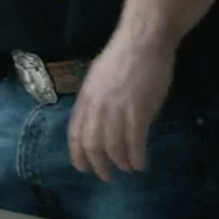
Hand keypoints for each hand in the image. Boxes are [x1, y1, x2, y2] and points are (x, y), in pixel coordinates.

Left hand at [68, 39, 174, 180]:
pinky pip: (135, 141)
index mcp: (85, 98)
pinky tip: (140, 163)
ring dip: (120, 162)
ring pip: (114, 146)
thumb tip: (97, 121)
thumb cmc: (122, 57)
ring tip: (127, 169)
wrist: (143, 42)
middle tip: (106, 176)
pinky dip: (136, 156)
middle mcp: (97, 107)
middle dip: (98, 164)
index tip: (83, 168)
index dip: (78, 154)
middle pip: (92, 144)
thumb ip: (96, 100)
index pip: (75, 133)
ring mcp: (117, 110)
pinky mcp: (138, 111)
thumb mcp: (98, 79)